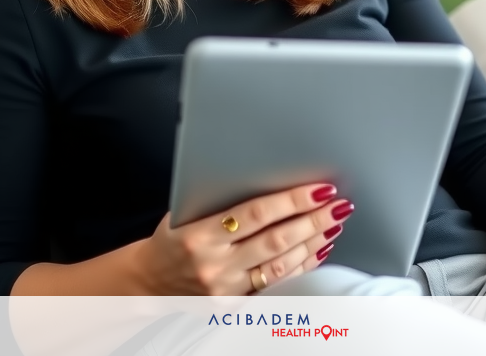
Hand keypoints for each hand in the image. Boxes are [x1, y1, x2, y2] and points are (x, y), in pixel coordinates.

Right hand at [134, 182, 351, 294]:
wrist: (148, 281)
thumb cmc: (170, 239)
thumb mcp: (184, 212)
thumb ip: (221, 201)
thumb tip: (268, 180)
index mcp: (200, 235)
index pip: (255, 214)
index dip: (291, 201)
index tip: (318, 189)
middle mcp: (214, 264)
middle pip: (275, 240)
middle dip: (312, 221)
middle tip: (337, 206)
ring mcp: (225, 289)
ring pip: (280, 266)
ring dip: (312, 244)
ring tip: (332, 224)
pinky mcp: (233, 306)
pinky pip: (275, 286)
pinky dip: (300, 268)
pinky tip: (317, 251)